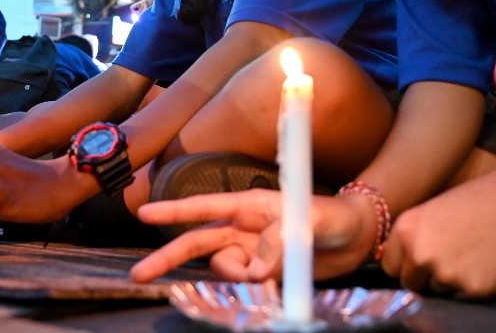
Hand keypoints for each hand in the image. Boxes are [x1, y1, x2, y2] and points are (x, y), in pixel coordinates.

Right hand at [131, 189, 374, 283]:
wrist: (356, 238)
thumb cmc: (334, 216)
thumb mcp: (311, 219)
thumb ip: (281, 239)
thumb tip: (256, 268)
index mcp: (250, 206)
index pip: (205, 207)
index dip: (175, 211)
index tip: (144, 213)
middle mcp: (244, 228)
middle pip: (197, 243)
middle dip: (167, 257)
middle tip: (139, 274)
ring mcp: (251, 252)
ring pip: (222, 269)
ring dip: (236, 278)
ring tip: (268, 276)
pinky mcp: (263, 273)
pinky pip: (243, 285)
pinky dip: (251, 289)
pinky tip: (272, 284)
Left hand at [380, 173, 495, 298]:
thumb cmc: (475, 201)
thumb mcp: (431, 213)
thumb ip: (413, 240)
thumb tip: (401, 267)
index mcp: (405, 231)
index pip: (390, 267)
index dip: (406, 264)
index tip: (418, 260)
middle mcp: (420, 255)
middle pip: (411, 283)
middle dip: (425, 276)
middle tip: (450, 256)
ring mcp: (447, 274)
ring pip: (439, 289)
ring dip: (452, 279)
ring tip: (472, 251)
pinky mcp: (474, 289)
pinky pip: (465, 295)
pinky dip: (474, 283)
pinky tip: (486, 260)